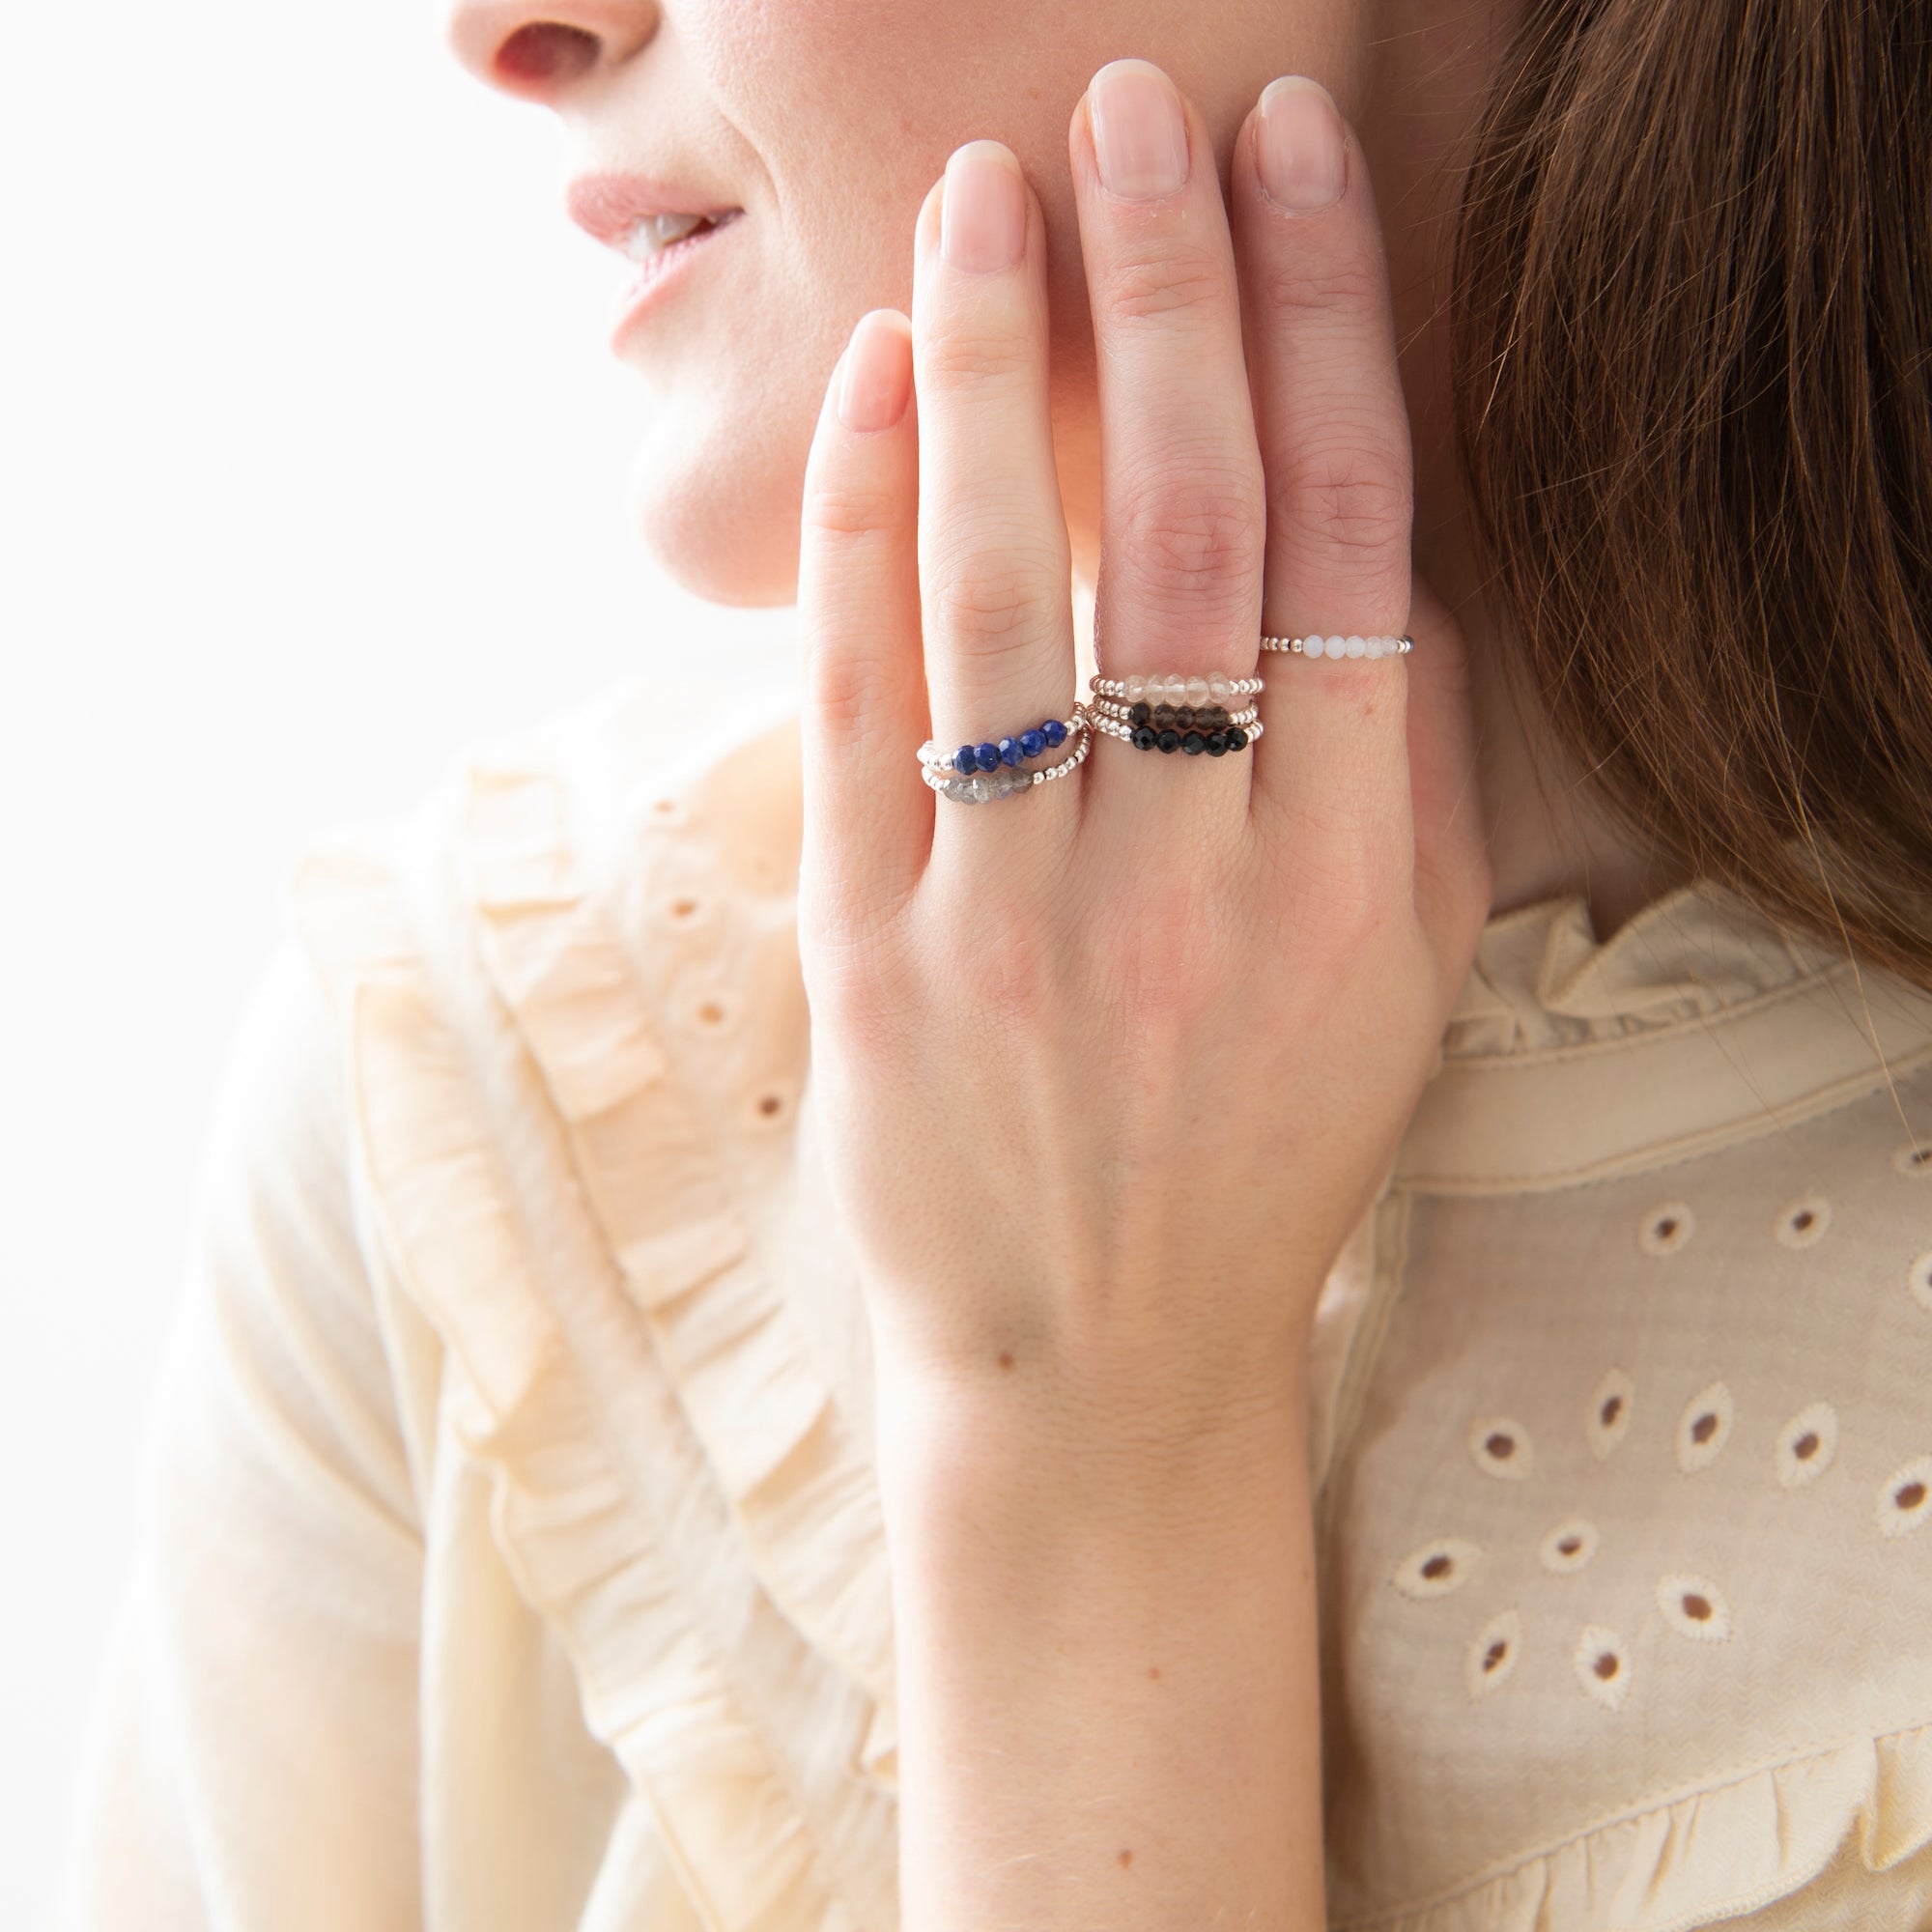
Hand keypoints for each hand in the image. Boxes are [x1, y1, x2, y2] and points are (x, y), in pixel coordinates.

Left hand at [794, 60, 1489, 1451]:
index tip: (1288, 171)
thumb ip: (1390, 779)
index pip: (1347, 543)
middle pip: (1185, 530)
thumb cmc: (1250, 1163)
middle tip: (1134, 114)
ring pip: (1009, 591)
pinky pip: (863, 709)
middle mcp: (1200, 886)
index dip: (1321, 330)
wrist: (1100, 1370)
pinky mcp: (878, 959)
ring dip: (991, 370)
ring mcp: (1025, 926)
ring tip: (980, 199)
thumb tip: (1352, 546)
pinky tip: (863, 392)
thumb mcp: (1389, 987)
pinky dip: (860, 532)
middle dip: (1164, 293)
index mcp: (1356, 880)